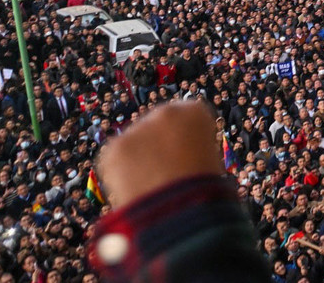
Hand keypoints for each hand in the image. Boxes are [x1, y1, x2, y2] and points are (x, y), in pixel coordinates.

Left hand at [96, 100, 222, 209]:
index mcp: (195, 112)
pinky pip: (116, 162)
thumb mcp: (211, 163)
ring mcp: (136, 129)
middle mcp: (164, 113)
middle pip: (158, 127)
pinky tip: (135, 191)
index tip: (188, 159)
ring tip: (150, 189)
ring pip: (135, 144)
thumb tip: (183, 159)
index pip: (188, 119)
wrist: (181, 212)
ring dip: (139, 160)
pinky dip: (121, 176)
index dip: (187, 142)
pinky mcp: (112, 149)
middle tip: (164, 175)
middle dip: (158, 147)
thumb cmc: (205, 193)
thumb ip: (195, 152)